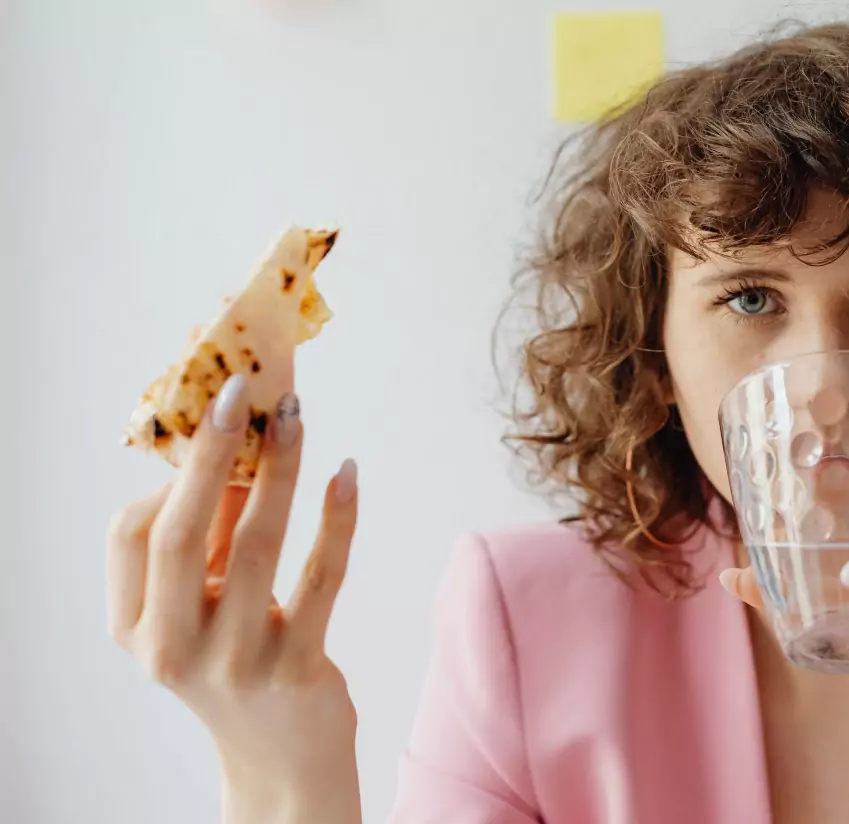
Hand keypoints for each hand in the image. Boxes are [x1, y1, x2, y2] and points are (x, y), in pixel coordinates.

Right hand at [107, 376, 361, 820]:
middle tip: (241, 390)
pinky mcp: (296, 670)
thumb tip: (236, 439)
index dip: (171, 473)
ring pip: (257, 545)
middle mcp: (172, 649)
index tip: (213, 419)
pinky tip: (347, 473)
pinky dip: (336, 519)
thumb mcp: (205, 605)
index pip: (131, 534)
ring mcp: (234, 663)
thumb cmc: (240, 657)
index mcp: (136, 629)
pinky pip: (322, 578)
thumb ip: (212, 535)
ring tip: (296, 416)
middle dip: (210, 453)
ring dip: (279, 469)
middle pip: (180, 533)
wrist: (284, 756)